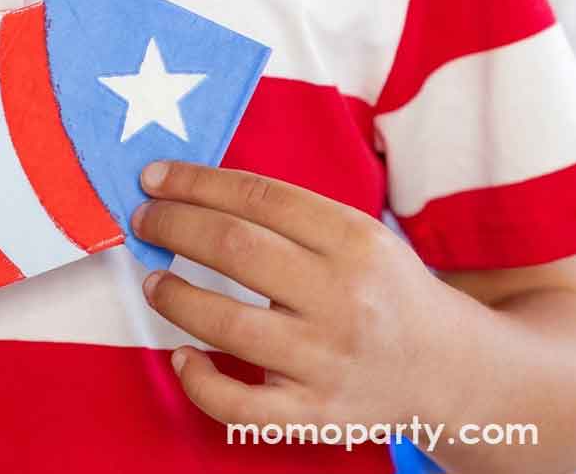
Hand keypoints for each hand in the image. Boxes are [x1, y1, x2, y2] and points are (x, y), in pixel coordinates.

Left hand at [133, 160, 459, 434]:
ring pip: (230, 325)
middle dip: (174, 227)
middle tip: (144, 220)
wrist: (448, 368)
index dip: (196, 183)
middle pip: (236, 249)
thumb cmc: (382, 286)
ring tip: (154, 281)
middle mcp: (343, 298)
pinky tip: (182, 356)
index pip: (258, 196)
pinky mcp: (318, 415)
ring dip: (175, 297)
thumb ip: (287, 212)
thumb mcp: (356, 232)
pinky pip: (242, 407)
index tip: (155, 177)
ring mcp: (329, 361)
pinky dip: (200, 382)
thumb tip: (194, 190)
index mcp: (353, 239)